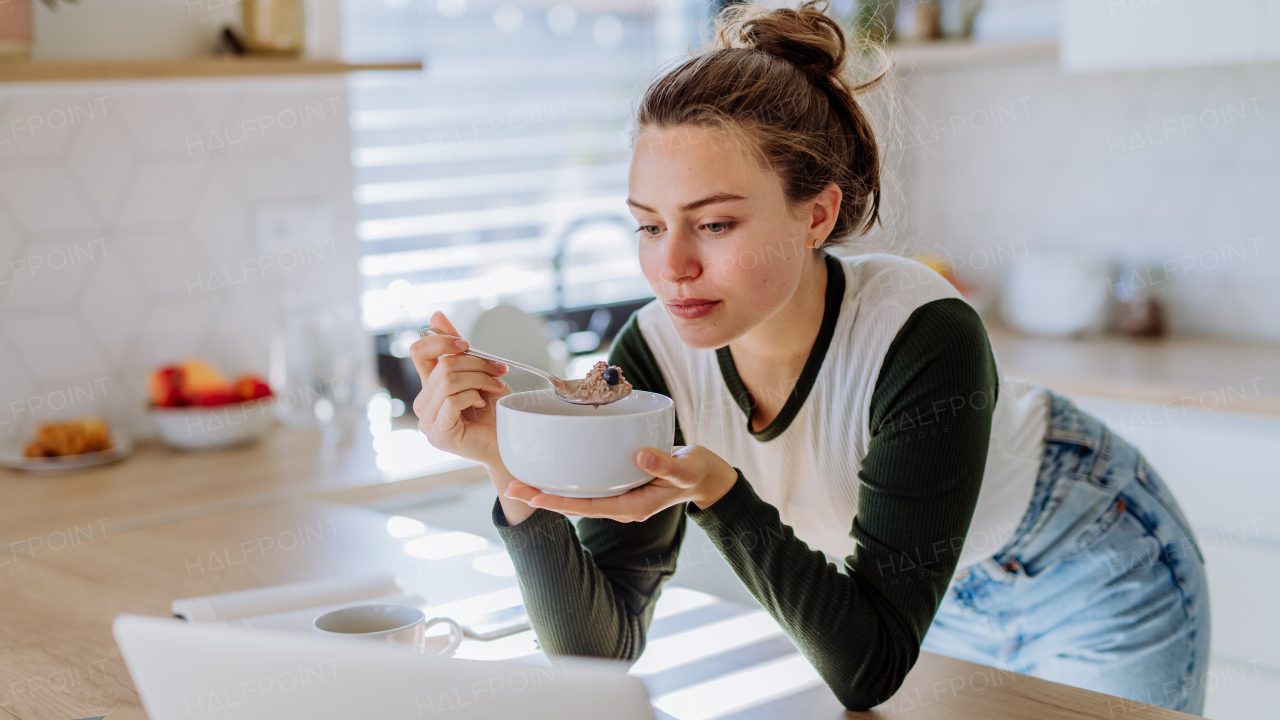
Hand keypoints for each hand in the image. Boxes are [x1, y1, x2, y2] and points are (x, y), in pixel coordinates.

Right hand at [410, 311, 512, 467]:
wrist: (510, 441)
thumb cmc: (496, 410)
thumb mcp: (477, 371)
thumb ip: (456, 348)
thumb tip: (436, 316)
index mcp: (430, 386)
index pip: (419, 351)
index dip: (441, 340)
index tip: (466, 344)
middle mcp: (424, 403)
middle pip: (442, 365)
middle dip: (476, 363)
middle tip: (498, 370)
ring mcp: (428, 421)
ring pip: (447, 380)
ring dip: (478, 379)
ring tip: (493, 387)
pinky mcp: (439, 434)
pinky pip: (452, 400)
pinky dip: (472, 396)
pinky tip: (480, 405)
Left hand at [503, 445, 738, 521]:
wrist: (707, 476)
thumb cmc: (698, 473)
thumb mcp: (687, 469)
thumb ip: (665, 465)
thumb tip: (640, 455)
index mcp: (632, 507)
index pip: (588, 506)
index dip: (559, 502)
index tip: (534, 496)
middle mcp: (620, 504)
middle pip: (573, 504)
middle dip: (542, 496)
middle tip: (510, 487)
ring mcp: (618, 495)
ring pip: (577, 495)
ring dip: (549, 488)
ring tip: (520, 479)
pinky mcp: (619, 484)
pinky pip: (587, 485)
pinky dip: (567, 478)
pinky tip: (552, 467)